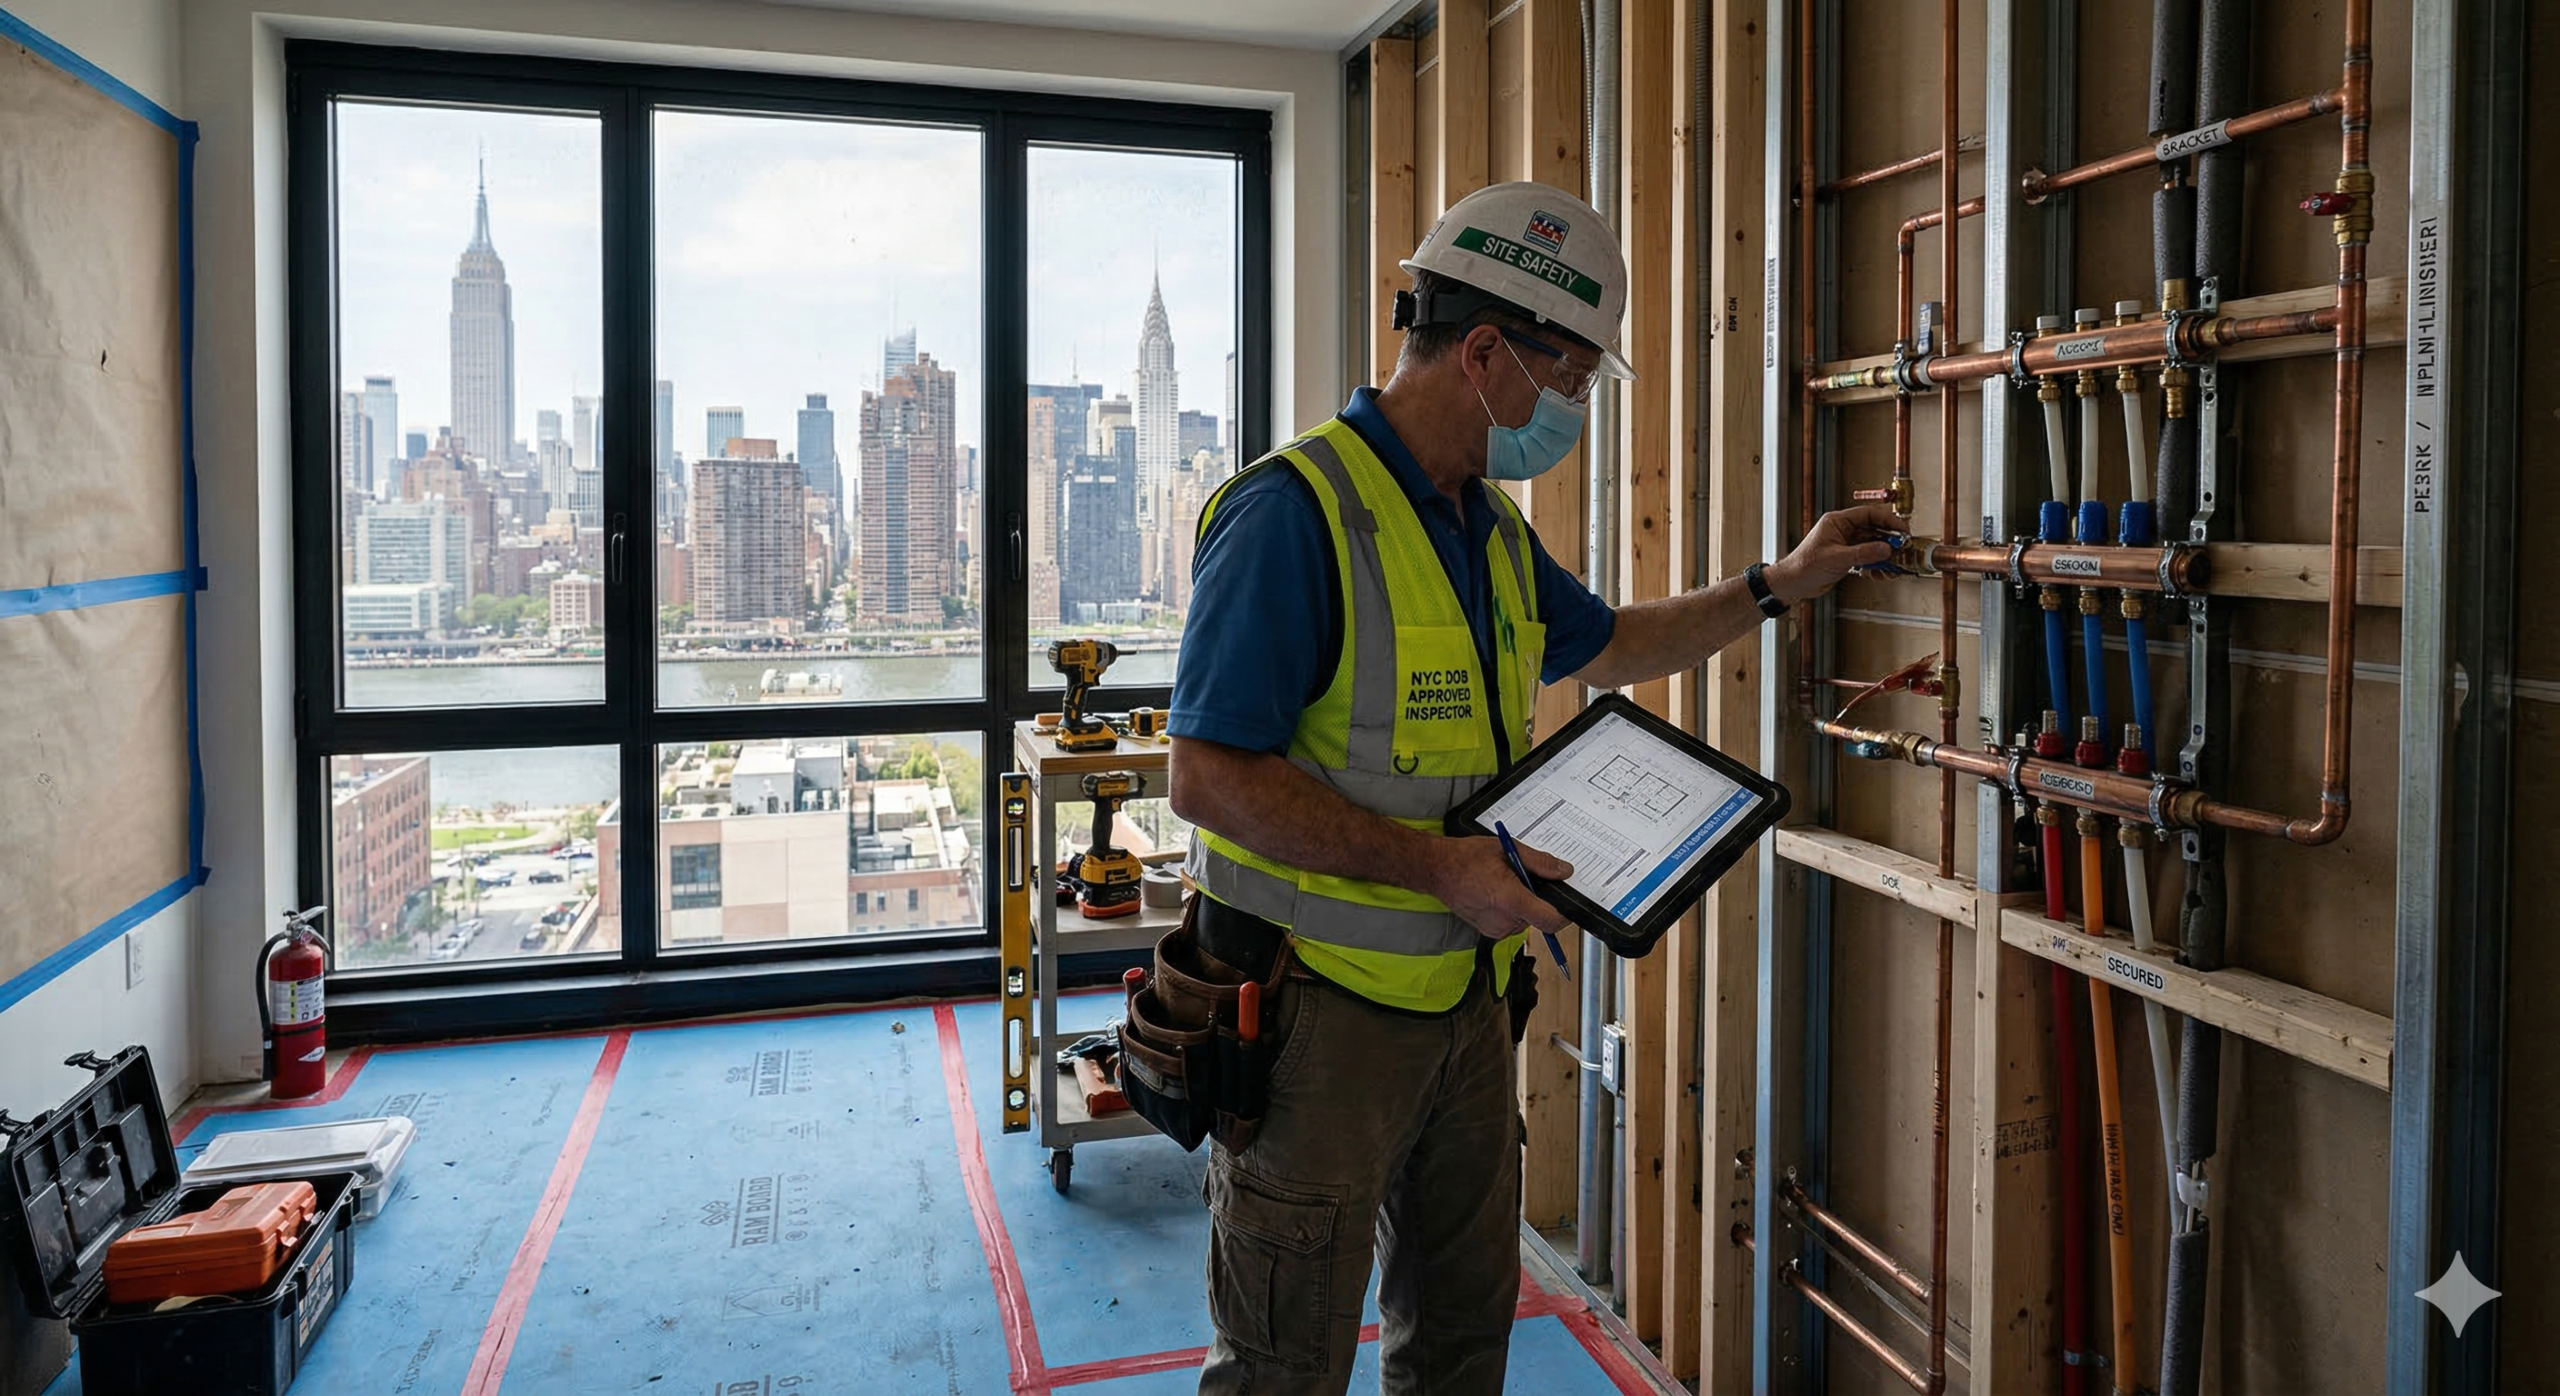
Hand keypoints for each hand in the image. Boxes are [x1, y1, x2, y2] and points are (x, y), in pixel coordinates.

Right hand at [1428, 836, 1575, 940]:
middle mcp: (1504, 921)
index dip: (1565, 913)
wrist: (1436, 870)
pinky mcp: (1490, 932)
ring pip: (1527, 919)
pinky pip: (1513, 922)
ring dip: (1525, 903)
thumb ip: (1540, 863)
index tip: (1567, 901)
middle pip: (1540, 917)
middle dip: (1539, 898)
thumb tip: (1564, 871)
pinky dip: (1512, 909)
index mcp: (1511, 900)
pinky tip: (1498, 892)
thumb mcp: (1508, 850)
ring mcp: (1496, 929)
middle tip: (1525, 877)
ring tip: (1507, 882)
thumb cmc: (1466, 858)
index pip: (1551, 920)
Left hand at [1770, 503, 1910, 603]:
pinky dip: (1876, 565)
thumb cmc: (1803, 566)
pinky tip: (1881, 573)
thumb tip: (1885, 549)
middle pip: (1874, 529)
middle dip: (1890, 540)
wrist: (1793, 583)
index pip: (1869, 514)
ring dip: (1884, 556)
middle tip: (1902, 550)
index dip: (1888, 521)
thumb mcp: (1836, 559)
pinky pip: (1868, 557)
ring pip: (1873, 545)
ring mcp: (1846, 544)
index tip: (1902, 530)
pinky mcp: (1847, 558)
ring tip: (1893, 565)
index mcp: (1838, 521)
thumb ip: (1863, 553)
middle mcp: (1843, 530)